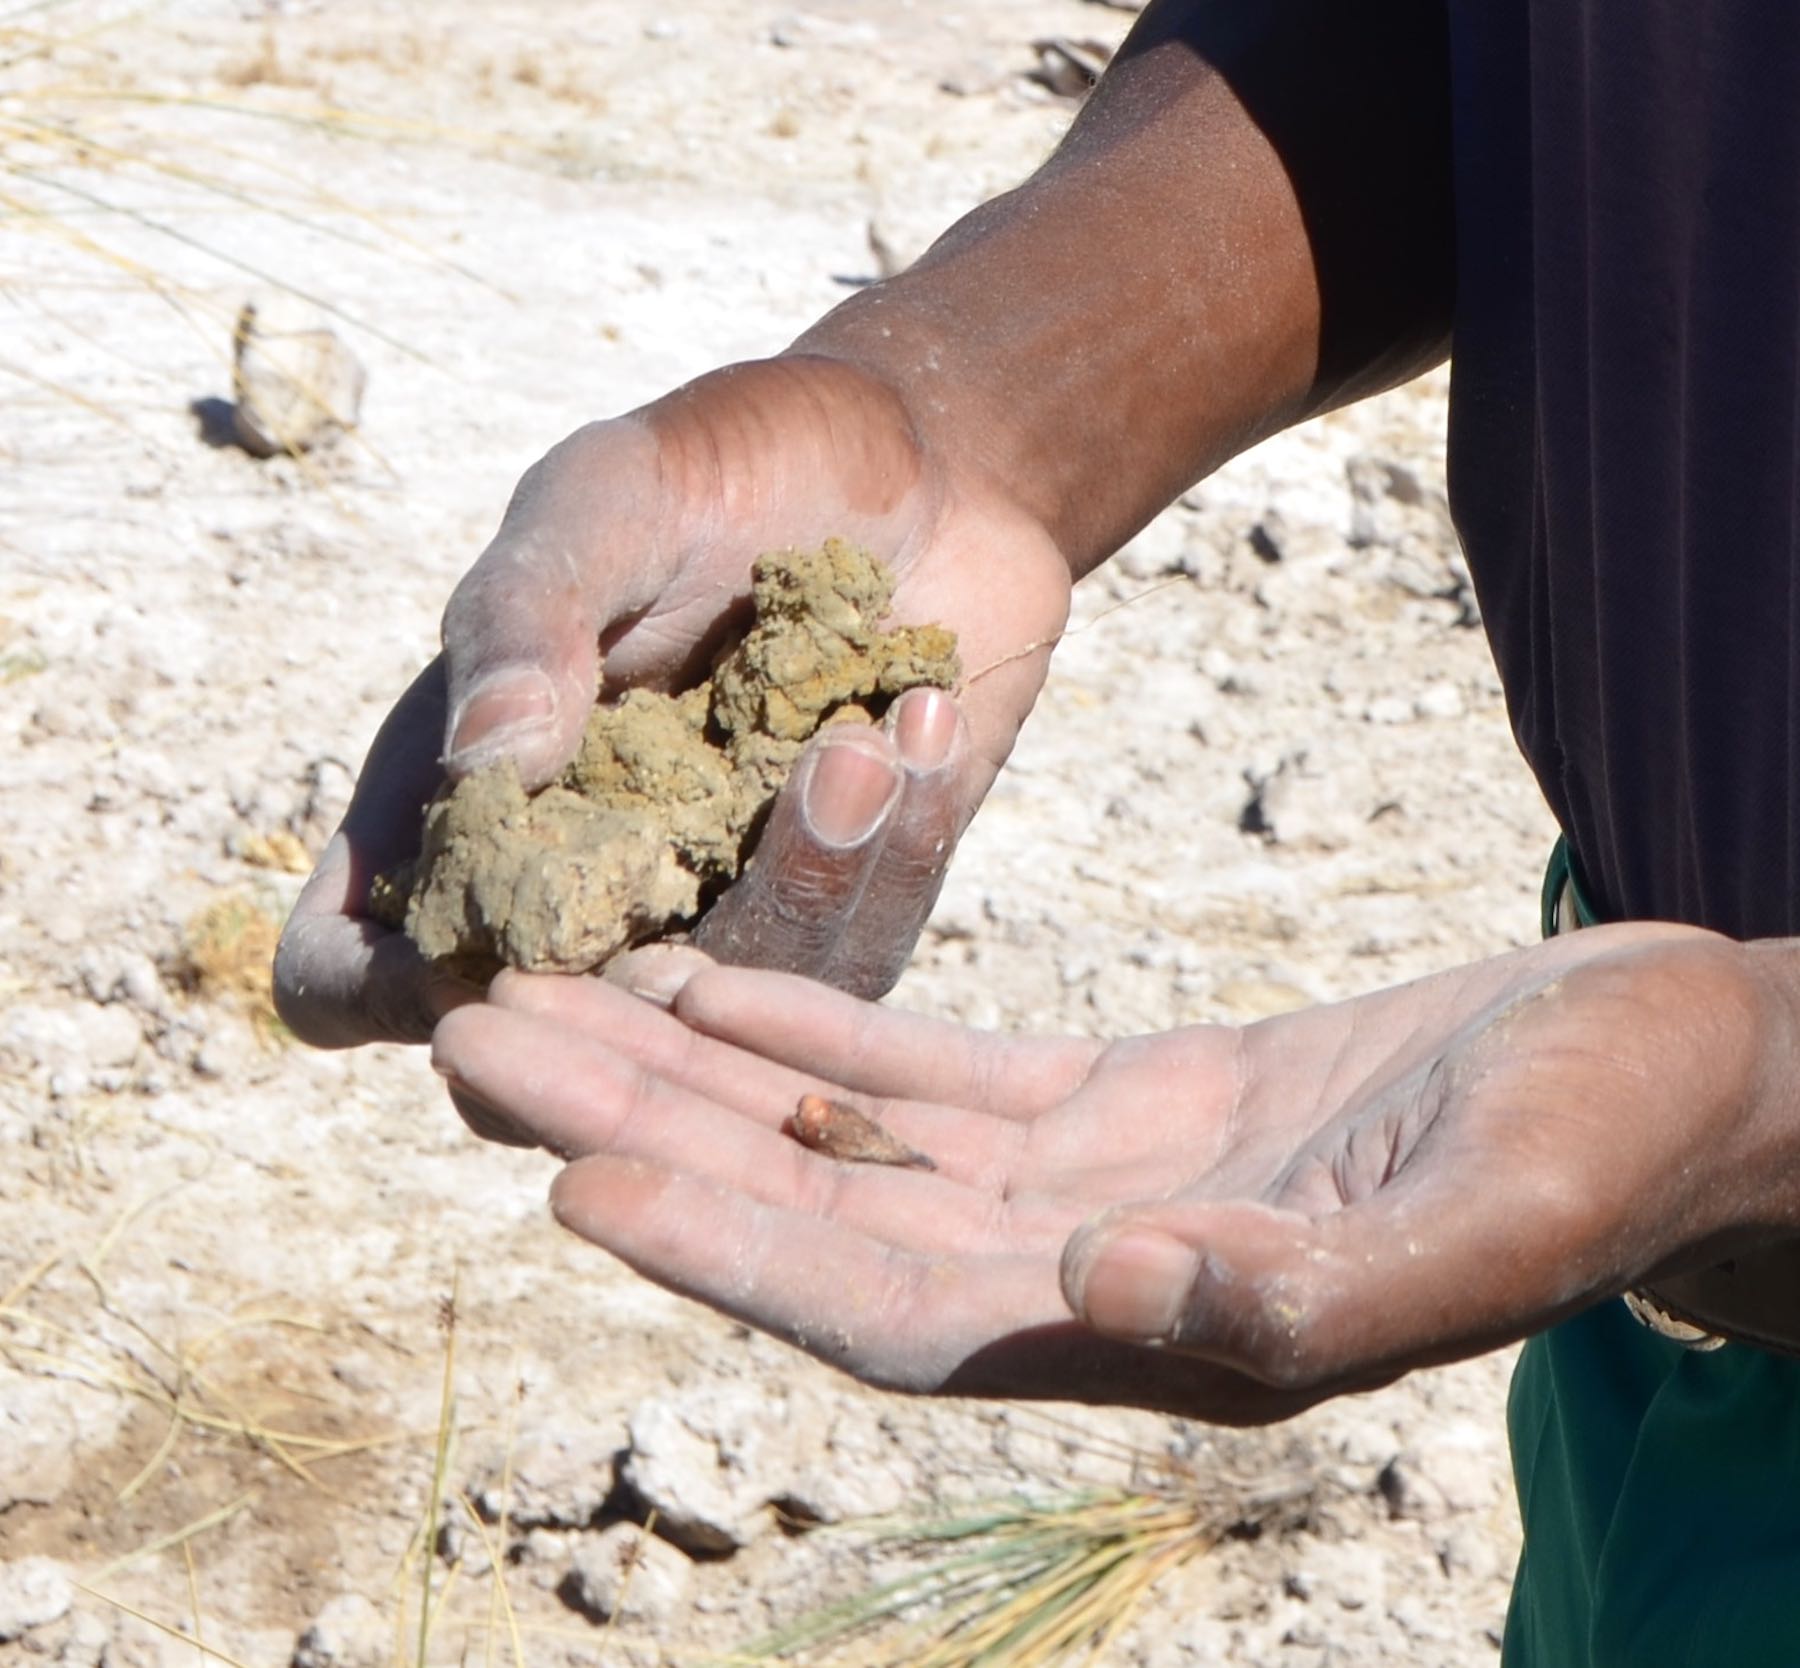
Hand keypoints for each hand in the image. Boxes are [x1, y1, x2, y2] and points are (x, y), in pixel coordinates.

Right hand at [274, 356, 1070, 1046]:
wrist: (918, 465)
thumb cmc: (730, 467)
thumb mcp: (609, 501)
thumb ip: (525, 618)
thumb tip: (482, 766)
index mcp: (460, 804)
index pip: (345, 970)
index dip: (375, 993)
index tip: (476, 945)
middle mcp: (574, 888)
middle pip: (553, 1048)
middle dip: (649, 984)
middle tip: (735, 825)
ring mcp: (708, 916)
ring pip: (722, 1019)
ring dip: (801, 887)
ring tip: (861, 741)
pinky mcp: (839, 915)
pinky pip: (853, 958)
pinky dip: (895, 853)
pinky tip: (924, 718)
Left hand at [429, 922, 1795, 1422]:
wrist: (1670, 1067)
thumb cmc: (1614, 1145)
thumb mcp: (1494, 1219)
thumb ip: (1306, 1294)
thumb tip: (1100, 1297)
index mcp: (1152, 1332)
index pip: (888, 1306)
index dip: (731, 1249)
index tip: (572, 1173)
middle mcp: (1087, 1273)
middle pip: (818, 1207)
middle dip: (644, 1130)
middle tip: (474, 1044)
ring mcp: (1095, 1182)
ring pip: (847, 1129)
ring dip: (693, 1065)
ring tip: (548, 991)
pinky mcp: (1123, 1098)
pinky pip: (931, 1066)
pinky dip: (818, 1020)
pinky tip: (712, 972)